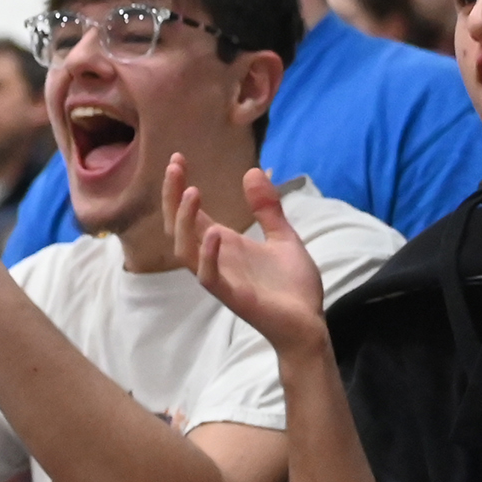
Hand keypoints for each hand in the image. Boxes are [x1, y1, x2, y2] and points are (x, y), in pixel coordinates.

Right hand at [171, 160, 330, 357]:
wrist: (308, 322)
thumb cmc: (292, 286)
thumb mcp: (283, 236)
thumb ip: (267, 208)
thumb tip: (254, 171)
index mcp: (224, 245)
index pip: (191, 214)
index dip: (180, 188)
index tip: (178, 159)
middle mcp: (215, 259)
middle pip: (179, 228)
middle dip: (173, 199)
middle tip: (175, 167)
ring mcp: (220, 278)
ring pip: (185, 251)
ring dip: (185, 223)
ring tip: (193, 192)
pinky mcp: (232, 296)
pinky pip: (209, 277)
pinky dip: (208, 256)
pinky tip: (215, 233)